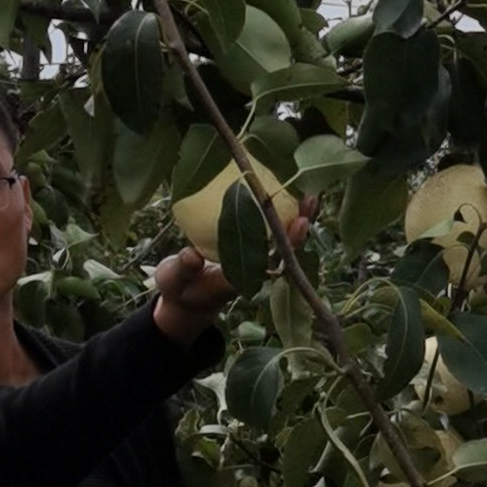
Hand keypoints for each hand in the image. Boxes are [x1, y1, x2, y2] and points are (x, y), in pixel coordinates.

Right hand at [151, 199, 306, 342]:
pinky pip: (268, 228)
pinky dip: (278, 210)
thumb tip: (192, 255)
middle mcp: (254, 268)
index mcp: (241, 277)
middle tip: (312, 198)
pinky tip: (285, 188)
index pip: (272, 260)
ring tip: (310, 191)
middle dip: (301, 223)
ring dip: (296, 215)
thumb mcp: (174, 281)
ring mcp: (254, 258)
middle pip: (285, 246)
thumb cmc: (179, 289)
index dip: (288, 242)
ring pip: (281, 236)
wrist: (184, 298)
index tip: (299, 223)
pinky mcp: (249, 247)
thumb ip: (183, 269)